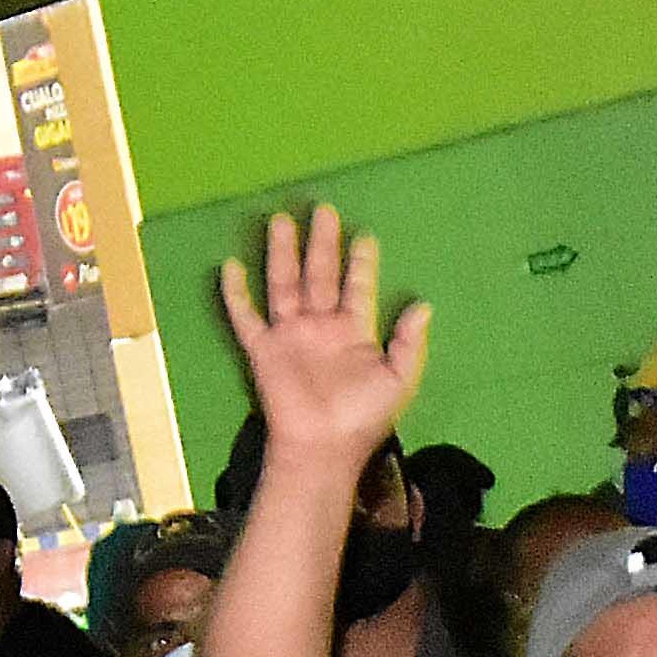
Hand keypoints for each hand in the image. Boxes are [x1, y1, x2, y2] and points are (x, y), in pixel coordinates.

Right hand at [213, 209, 431, 469]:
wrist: (323, 447)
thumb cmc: (363, 417)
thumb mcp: (399, 379)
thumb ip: (411, 342)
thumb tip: (423, 304)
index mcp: (353, 332)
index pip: (357, 288)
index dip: (361, 263)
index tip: (365, 236)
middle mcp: (320, 327)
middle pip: (319, 274)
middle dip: (322, 243)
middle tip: (324, 210)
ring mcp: (290, 336)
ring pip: (284, 284)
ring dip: (283, 253)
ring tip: (281, 221)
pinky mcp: (264, 350)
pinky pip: (245, 317)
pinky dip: (236, 293)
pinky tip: (232, 266)